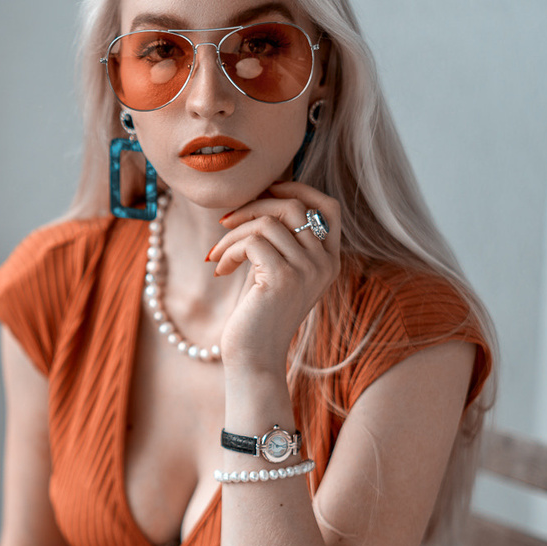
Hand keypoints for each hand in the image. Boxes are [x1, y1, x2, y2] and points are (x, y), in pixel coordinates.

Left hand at [207, 181, 342, 372]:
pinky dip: (229, 250)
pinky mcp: (282, 278)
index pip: (328, 207)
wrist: (254, 357)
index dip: (299, 188)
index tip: (266, 189)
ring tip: (217, 255)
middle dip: (254, 206)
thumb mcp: (276, 269)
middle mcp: (324, 263)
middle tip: (227, 223)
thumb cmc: (259, 313)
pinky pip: (252, 242)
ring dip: (233, 234)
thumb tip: (263, 195)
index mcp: (329, 260)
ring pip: (267, 222)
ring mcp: (307, 270)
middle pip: (293, 206)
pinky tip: (219, 268)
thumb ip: (280, 238)